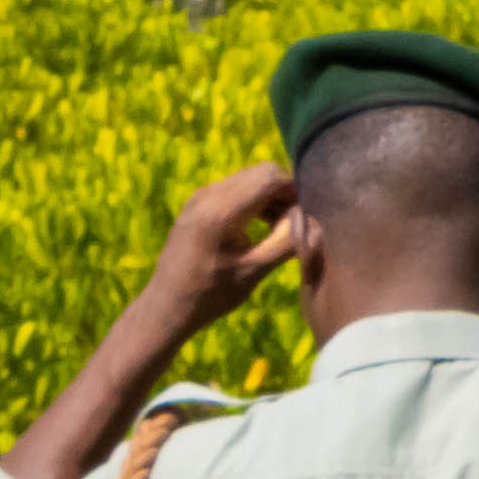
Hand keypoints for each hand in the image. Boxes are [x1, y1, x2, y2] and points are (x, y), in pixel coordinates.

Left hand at [146, 163, 309, 327]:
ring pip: (248, 177)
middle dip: (284, 191)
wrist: (167, 306)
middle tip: (296, 221)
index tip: (308, 214)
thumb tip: (312, 221)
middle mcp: (209, 195)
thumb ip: (285, 242)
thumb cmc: (210, 295)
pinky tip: (260, 225)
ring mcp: (200, 196)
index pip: (269, 177)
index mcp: (221, 211)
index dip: (295, 190)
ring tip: (281, 226)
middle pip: (260, 172)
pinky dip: (253, 199)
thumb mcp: (253, 272)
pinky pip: (234, 187)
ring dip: (270, 195)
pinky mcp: (197, 203)